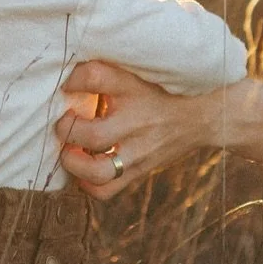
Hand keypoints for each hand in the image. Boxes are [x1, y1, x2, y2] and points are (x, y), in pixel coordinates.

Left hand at [55, 60, 213, 199]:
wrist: (198, 117)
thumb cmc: (157, 91)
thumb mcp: (135, 73)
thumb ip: (102, 73)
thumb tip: (65, 79)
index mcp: (133, 88)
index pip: (96, 77)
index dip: (74, 79)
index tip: (67, 84)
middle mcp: (136, 121)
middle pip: (95, 136)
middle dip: (67, 131)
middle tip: (64, 123)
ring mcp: (138, 151)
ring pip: (99, 171)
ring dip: (74, 163)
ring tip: (69, 151)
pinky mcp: (138, 171)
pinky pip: (106, 190)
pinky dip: (86, 184)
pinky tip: (82, 170)